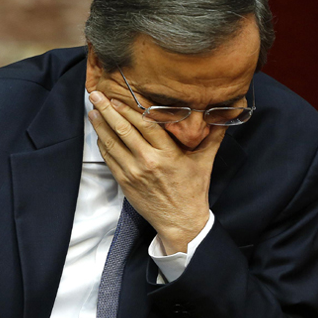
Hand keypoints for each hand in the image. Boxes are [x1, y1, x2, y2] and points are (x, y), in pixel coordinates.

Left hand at [88, 91, 226, 253]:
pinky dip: (103, 145)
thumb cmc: (193, 190)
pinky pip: (109, 160)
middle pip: (123, 130)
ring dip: (100, 126)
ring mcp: (134, 173)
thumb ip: (213, 136)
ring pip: (112, 144)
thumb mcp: (205, 161)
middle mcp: (148, 161)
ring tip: (92, 110)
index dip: (128, 109)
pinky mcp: (125, 182)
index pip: (145, 124)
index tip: (116, 96)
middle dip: (107, 111)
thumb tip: (224, 115)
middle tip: (95, 95)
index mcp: (168, 153)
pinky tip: (99, 133)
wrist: (181, 221)